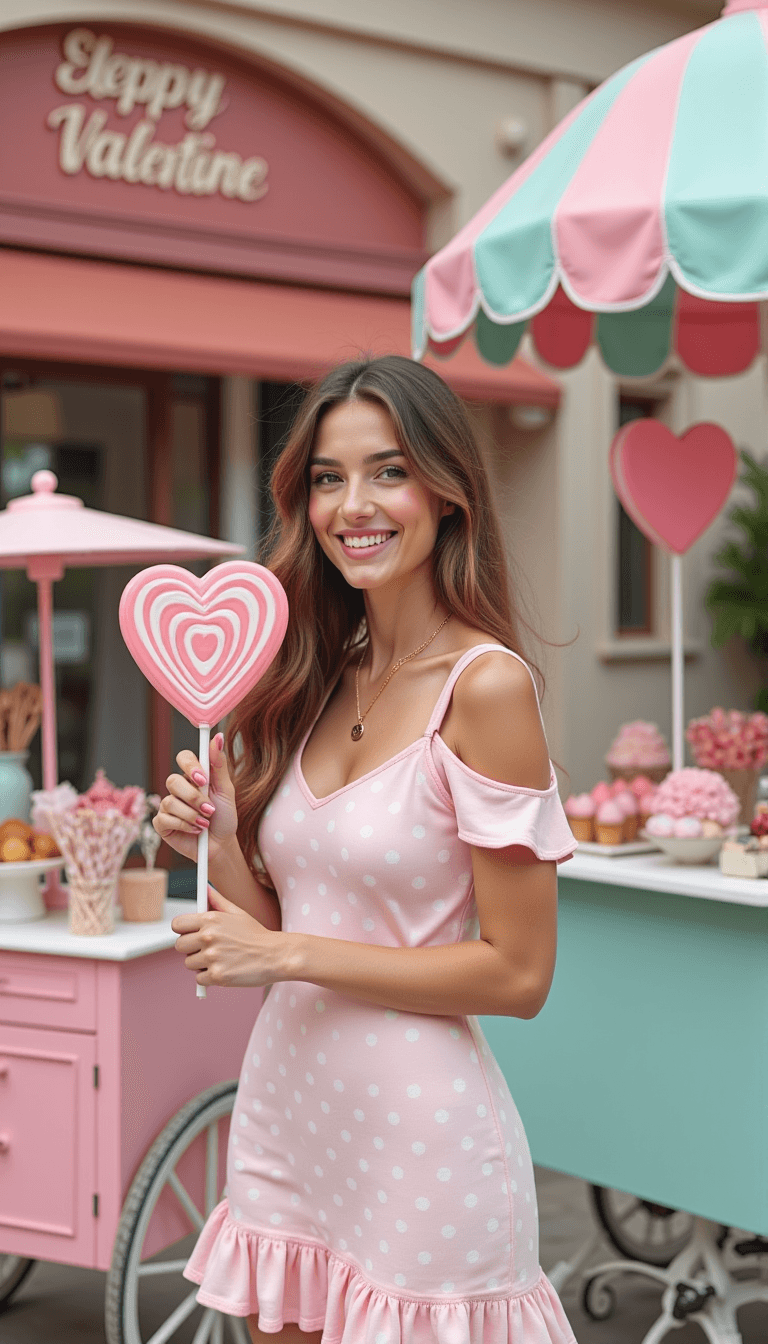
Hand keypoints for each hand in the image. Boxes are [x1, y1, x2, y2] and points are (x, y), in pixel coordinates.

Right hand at [154, 732, 238, 862]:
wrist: (221, 845)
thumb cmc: (224, 817)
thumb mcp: (226, 790)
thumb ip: (219, 765)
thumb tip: (217, 737)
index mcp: (194, 776)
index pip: (184, 758)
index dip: (190, 766)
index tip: (203, 779)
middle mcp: (179, 788)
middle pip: (172, 780)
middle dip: (193, 797)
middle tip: (209, 809)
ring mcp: (168, 805)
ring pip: (170, 801)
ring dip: (192, 814)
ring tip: (205, 822)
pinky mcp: (162, 823)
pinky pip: (165, 818)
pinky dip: (184, 825)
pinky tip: (195, 829)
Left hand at [171, 885, 285, 987]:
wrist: (276, 956)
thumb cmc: (257, 935)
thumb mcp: (238, 913)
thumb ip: (218, 901)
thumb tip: (206, 888)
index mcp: (211, 919)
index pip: (177, 924)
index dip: (182, 930)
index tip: (188, 934)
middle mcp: (208, 937)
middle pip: (180, 946)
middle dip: (190, 948)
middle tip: (205, 949)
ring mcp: (212, 957)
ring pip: (189, 963)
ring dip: (200, 964)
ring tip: (219, 960)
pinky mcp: (217, 976)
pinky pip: (199, 979)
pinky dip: (209, 978)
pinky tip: (223, 970)